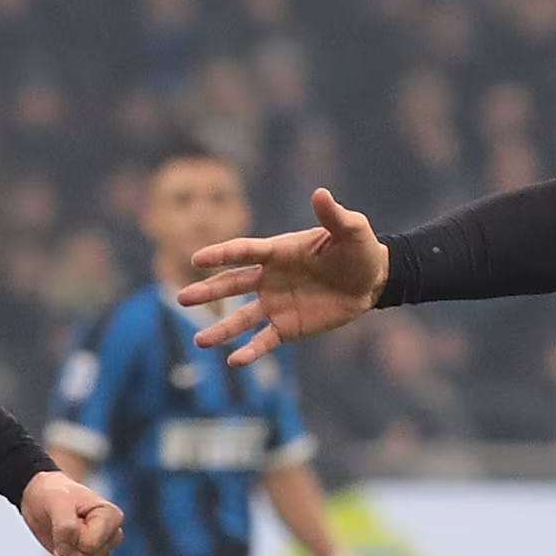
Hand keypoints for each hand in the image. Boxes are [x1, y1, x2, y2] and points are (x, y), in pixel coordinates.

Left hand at [22, 470, 123, 555]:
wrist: (40, 497)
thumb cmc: (52, 494)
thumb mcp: (56, 501)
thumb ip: (65, 524)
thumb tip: (70, 547)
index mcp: (112, 517)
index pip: (90, 544)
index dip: (69, 536)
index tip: (65, 518)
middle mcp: (112, 536)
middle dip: (67, 548)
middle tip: (59, 527)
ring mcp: (101, 551)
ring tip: (59, 537)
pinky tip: (59, 552)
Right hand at [179, 187, 389, 363]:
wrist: (373, 282)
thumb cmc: (360, 250)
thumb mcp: (352, 231)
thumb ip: (333, 216)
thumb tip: (321, 194)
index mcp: (279, 251)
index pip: (244, 252)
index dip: (222, 254)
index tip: (198, 259)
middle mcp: (270, 278)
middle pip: (232, 284)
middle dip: (208, 291)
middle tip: (182, 298)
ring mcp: (276, 304)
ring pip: (241, 317)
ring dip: (221, 329)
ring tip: (199, 341)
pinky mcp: (288, 327)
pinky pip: (264, 340)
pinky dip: (250, 351)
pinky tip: (234, 361)